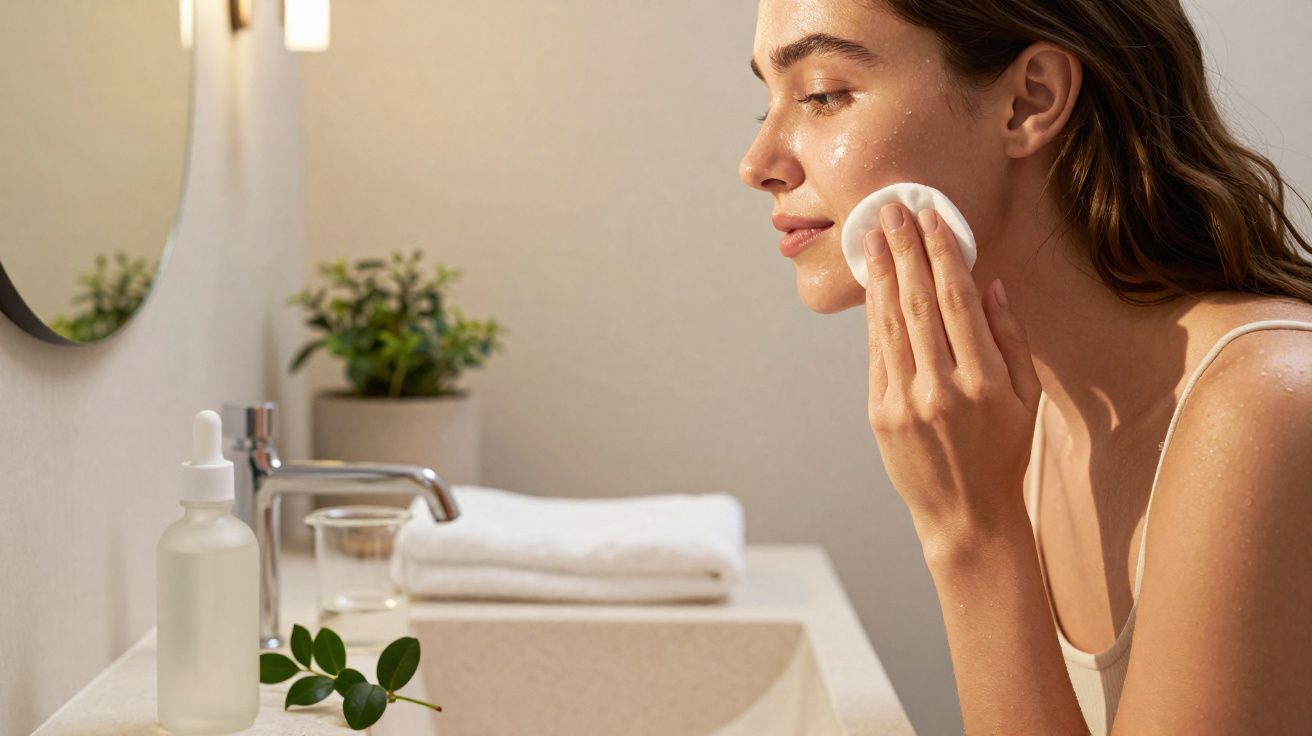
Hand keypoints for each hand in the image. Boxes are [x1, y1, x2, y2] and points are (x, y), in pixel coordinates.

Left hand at [863, 203, 1040, 540]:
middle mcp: (941, 389)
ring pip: (890, 324)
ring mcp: (905, 402)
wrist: (966, 515)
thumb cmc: (1003, 452)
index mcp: (985, 382)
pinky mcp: (880, 414)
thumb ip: (1010, 338)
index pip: (958, 303)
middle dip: (904, 251)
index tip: (932, 218)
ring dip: (882, 275)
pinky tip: (874, 285)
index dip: (943, 255)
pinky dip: (875, 315)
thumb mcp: (1025, 398)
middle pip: (919, 304)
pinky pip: (877, 353)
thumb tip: (988, 283)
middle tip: (893, 209)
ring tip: (874, 236)